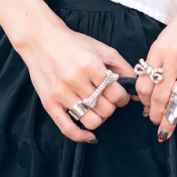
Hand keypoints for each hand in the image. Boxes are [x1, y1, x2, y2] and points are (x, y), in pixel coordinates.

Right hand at [16, 18, 136, 141]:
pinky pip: (67, 128)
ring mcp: (61, 93)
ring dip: (100, 119)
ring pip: (92, 121)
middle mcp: (75, 80)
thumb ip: (122, 67)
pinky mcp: (49, 103)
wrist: (40, 39)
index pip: (116, 94)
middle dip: (111, 107)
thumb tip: (136, 90)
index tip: (119, 95)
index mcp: (90, 65)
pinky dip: (81, 136)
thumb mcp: (102, 49)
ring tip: (97, 109)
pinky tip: (90, 135)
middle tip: (107, 100)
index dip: (122, 98)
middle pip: (106, 109)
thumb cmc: (73, 44)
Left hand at [135, 6, 176, 139]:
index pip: (144, 86)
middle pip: (160, 97)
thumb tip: (149, 92)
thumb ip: (156, 64)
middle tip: (157, 125)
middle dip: (156, 116)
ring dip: (172, 118)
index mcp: (158, 52)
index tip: (147, 109)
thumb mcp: (162, 42)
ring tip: (170, 125)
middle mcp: (175, 58)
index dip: (144, 102)